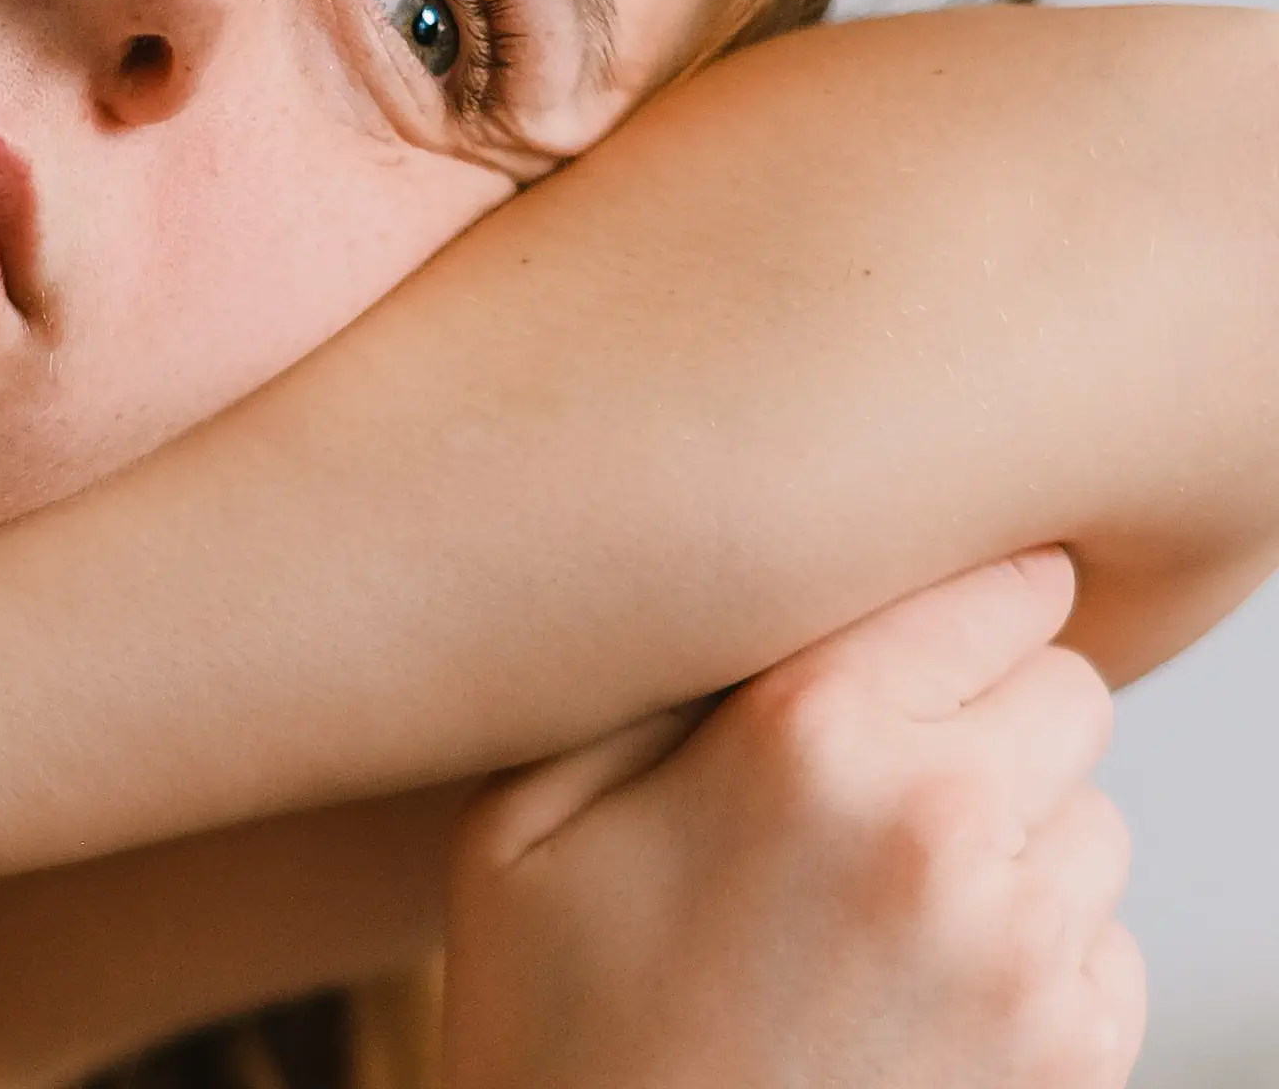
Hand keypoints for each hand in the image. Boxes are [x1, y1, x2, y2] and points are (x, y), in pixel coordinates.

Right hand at [445, 550, 1142, 1088]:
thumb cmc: (552, 1032)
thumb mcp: (522, 824)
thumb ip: (644, 682)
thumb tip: (747, 586)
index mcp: (812, 737)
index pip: (1003, 585)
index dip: (954, 606)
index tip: (905, 643)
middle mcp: (947, 828)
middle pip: (1067, 691)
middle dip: (982, 718)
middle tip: (865, 786)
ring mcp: (1029, 956)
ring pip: (1091, 820)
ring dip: (1011, 839)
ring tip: (871, 906)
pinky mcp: (1075, 1059)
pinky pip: (1105, 947)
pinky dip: (1033, 955)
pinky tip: (908, 993)